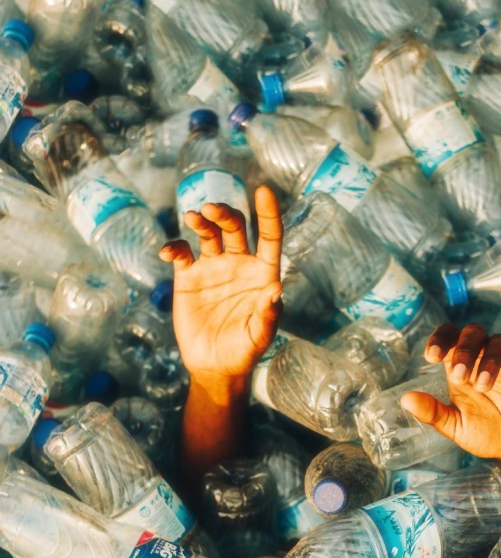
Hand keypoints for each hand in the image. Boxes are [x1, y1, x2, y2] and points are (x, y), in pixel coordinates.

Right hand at [160, 185, 282, 388]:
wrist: (213, 366)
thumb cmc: (243, 351)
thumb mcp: (259, 337)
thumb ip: (268, 315)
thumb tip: (276, 290)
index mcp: (262, 273)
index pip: (269, 236)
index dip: (268, 213)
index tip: (263, 190)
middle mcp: (238, 263)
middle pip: (234, 227)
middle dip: (225, 213)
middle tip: (211, 210)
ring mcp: (212, 267)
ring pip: (208, 233)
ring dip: (200, 221)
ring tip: (193, 217)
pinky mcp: (188, 277)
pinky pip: (181, 253)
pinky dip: (173, 247)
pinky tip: (168, 251)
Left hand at [401, 324, 500, 512]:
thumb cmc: (485, 432)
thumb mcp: (456, 426)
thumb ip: (433, 413)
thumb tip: (405, 399)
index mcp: (462, 366)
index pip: (450, 337)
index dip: (440, 339)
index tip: (431, 356)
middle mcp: (484, 359)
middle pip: (474, 332)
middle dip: (464, 349)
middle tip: (459, 376)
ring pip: (500, 343)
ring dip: (489, 362)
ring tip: (482, 387)